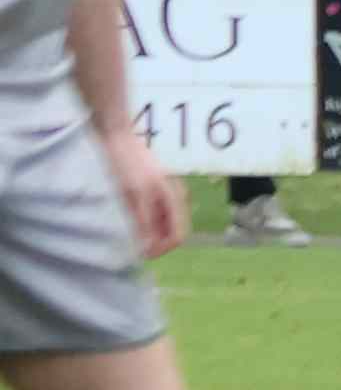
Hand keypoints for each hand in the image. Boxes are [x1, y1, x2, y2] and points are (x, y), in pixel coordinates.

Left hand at [105, 133, 182, 262]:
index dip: (158, 251)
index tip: (134, 255)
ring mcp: (164, 192)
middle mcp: (174, 196)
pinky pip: (152, 215)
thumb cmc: (125, 163)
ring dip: (146, 234)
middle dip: (153, 244)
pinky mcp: (152, 188)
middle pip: (170, 233)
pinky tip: (123, 219)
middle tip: (127, 247)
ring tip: (123, 233)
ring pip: (160, 225)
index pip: (177, 237)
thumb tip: (146, 246)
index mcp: (174, 198)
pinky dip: (140, 223)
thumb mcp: (132, 194)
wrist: (115, 135)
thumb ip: (143, 220)